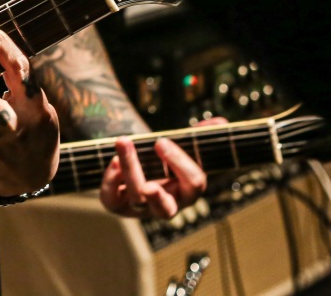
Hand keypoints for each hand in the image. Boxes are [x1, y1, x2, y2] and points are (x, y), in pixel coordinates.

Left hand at [98, 127, 212, 219]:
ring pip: (137, 198)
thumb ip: (199, 135)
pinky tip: (114, 161)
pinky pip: (112, 201)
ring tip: (123, 141)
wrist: (140, 170)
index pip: (194, 184)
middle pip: (165, 208)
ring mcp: (141, 209)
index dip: (180, 163)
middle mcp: (167, 206)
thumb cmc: (166, 160)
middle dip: (156, 195)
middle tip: (148, 185)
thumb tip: (220, 122)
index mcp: (188, 192)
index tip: (161, 141)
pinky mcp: (118, 205)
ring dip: (130, 168)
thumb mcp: (182, 147)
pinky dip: (110, 181)